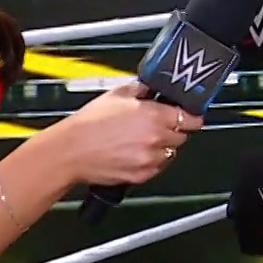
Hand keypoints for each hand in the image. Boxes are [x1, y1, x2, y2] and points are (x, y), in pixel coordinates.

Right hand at [48, 83, 203, 186]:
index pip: (191, 118)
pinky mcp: (142, 175)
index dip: (191, 116)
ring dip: (162, 147)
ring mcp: (150, 159)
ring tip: (140, 141)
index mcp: (154, 115)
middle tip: (156, 126)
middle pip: (182, 136)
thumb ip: (142, 89)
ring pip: (171, 153)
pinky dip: (151, 161)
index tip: (190, 115)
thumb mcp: (117, 94)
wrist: (71, 151)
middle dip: (173, 130)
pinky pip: (157, 168)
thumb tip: (154, 87)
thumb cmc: (89, 124)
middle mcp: (156, 138)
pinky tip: (133, 153)